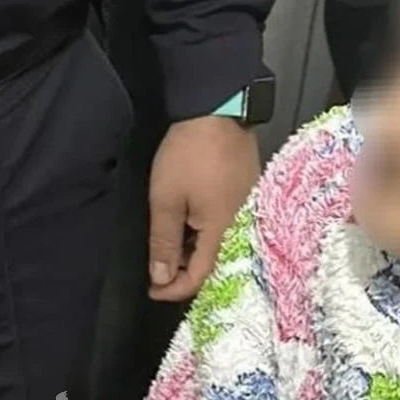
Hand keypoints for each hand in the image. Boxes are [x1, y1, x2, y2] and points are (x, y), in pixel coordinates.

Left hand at [147, 116, 259, 300]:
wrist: (219, 111)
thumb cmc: (190, 154)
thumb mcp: (166, 199)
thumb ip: (165, 242)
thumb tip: (162, 278)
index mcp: (222, 229)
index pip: (201, 275)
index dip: (174, 288)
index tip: (151, 288)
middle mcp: (241, 223)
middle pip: (214, 260)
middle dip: (184, 268)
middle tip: (157, 264)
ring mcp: (248, 206)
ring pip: (220, 241)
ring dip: (195, 247)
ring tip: (170, 238)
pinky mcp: (248, 190)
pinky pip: (228, 222)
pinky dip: (206, 228)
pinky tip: (190, 217)